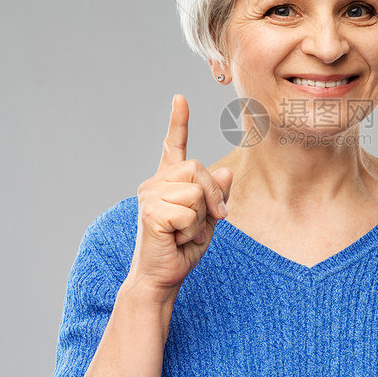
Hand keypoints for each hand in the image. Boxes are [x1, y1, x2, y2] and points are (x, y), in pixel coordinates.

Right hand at [125, 94, 232, 302]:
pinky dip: (191, 229)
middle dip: (212, 196)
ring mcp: (150, 196)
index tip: (180, 98)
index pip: (172, 146)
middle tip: (206, 222)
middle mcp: (155, 183)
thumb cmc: (181, 250)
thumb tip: (227, 173)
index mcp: (168, 182)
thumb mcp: (208, 220)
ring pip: (196, 191)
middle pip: (198, 168)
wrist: (162, 278)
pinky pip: (188, 211)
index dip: (178, 122)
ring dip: (200, 217)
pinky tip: (176, 239)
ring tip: (184, 232)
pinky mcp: (150, 212)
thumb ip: (216, 197)